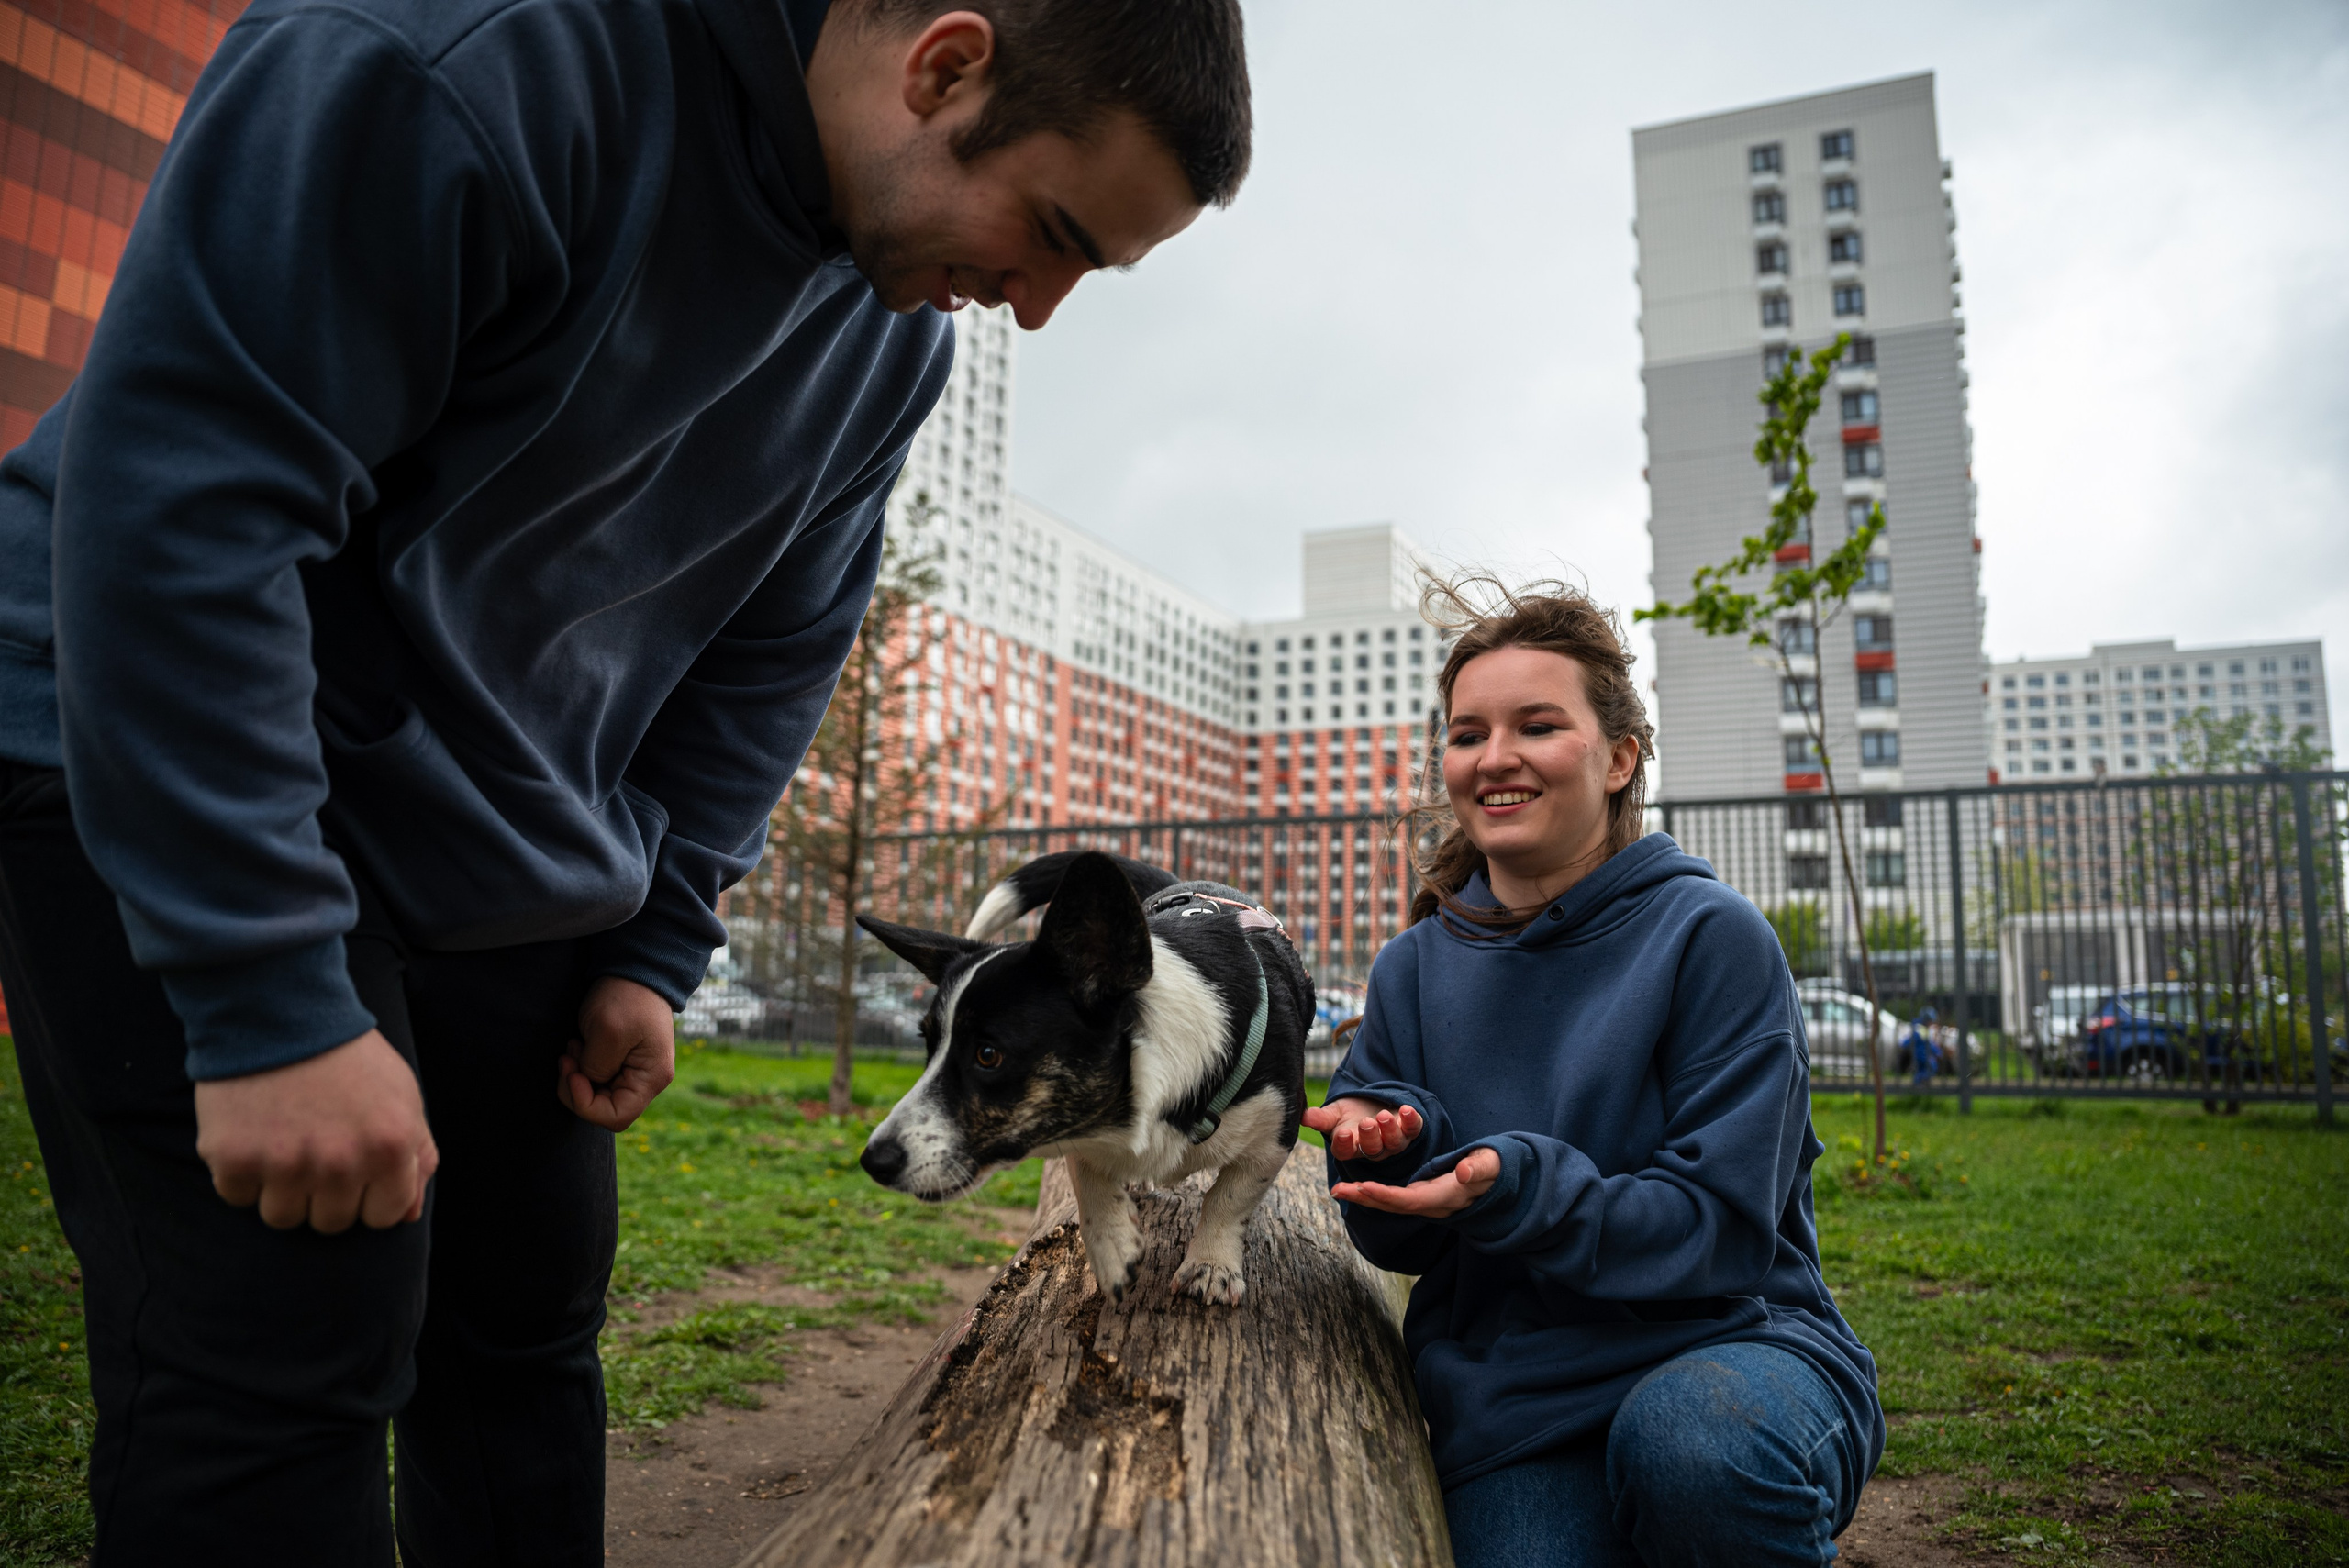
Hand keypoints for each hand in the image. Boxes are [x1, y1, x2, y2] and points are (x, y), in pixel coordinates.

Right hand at [194, 1029, 437, 1232]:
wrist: (278, 1011)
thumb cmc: (347, 1056)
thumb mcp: (402, 1094)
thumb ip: (416, 1154)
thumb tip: (406, 1216)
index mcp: (390, 1148)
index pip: (385, 1216)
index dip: (369, 1195)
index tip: (355, 1167)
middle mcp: (341, 1163)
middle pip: (332, 1222)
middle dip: (325, 1193)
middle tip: (315, 1148)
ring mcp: (285, 1165)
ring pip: (283, 1217)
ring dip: (281, 1189)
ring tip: (283, 1141)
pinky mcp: (235, 1160)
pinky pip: (238, 1197)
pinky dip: (241, 1173)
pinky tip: (252, 1132)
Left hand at [557, 976, 675, 1131]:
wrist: (634, 968)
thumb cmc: (626, 996)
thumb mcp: (607, 1032)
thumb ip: (596, 1068)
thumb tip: (587, 1083)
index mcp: (652, 1078)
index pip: (616, 1116)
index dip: (585, 1104)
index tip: (572, 1074)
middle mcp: (646, 1080)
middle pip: (605, 1108)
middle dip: (577, 1089)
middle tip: (567, 1059)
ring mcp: (634, 1071)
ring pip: (597, 1095)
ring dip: (577, 1076)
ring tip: (573, 1047)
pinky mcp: (622, 1061)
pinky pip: (597, 1079)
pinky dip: (582, 1067)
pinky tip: (579, 1045)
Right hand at [1301, 1096, 1422, 1161]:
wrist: (1372, 1106)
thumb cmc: (1349, 1115)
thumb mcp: (1333, 1114)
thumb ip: (1320, 1118)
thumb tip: (1302, 1116)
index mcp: (1351, 1147)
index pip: (1345, 1151)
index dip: (1344, 1144)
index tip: (1343, 1133)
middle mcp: (1373, 1149)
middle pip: (1372, 1149)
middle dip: (1370, 1137)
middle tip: (1366, 1122)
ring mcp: (1393, 1141)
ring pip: (1394, 1143)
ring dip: (1389, 1130)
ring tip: (1383, 1116)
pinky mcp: (1409, 1130)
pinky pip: (1413, 1129)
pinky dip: (1411, 1121)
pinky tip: (1406, 1109)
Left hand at [1331, 1146, 1502, 1216]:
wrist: (1502, 1180)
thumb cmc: (1496, 1168)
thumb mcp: (1491, 1163)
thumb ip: (1479, 1167)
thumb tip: (1462, 1173)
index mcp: (1445, 1196)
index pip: (1409, 1200)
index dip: (1386, 1196)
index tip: (1363, 1188)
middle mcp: (1433, 1203)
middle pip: (1393, 1206)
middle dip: (1365, 1199)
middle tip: (1336, 1190)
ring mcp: (1427, 1201)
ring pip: (1391, 1204)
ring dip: (1364, 1197)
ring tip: (1338, 1189)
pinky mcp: (1424, 1195)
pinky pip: (1395, 1198)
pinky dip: (1375, 1194)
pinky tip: (1358, 1188)